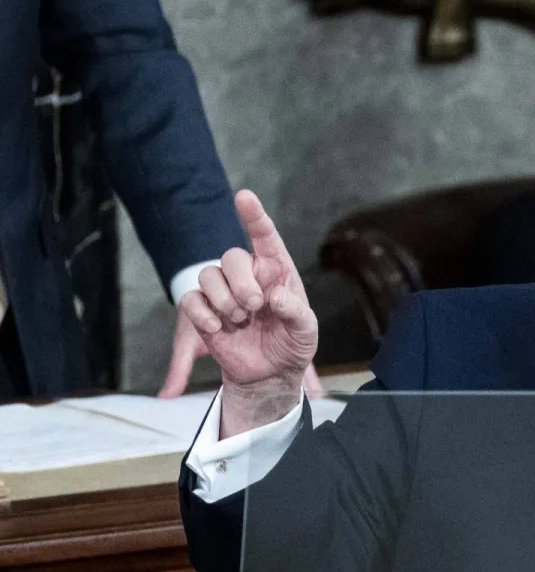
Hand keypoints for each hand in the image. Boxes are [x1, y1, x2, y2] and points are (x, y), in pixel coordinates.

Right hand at [177, 190, 318, 433]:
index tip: (245, 197)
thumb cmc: (291, 344)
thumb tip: (277, 298)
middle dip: (241, 282)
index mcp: (277, 272)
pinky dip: (202, 314)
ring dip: (223, 299)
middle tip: (254, 306)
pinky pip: (191, 300)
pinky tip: (217, 328)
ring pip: (208, 275)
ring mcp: (225, 292)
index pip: (265, 237)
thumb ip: (297, 313)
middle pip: (231, 257)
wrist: (270, 374)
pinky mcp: (205, 310)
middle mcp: (249, 276)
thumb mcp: (305, 331)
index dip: (254, 216)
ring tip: (240, 319)